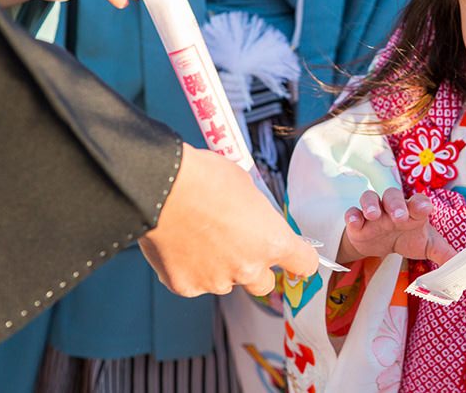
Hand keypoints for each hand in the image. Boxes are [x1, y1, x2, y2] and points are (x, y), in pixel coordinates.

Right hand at [139, 144, 318, 296]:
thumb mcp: (248, 188)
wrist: (162, 188)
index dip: (299, 260)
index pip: (303, 264)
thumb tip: (254, 221)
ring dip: (220, 267)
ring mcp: (216, 281)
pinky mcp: (186, 286)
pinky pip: (195, 282)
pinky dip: (190, 268)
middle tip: (238, 245)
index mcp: (273, 242)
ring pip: (226, 282)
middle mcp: (249, 268)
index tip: (296, 258)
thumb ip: (258, 215)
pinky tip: (180, 243)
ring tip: (200, 236)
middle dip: (255, 268)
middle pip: (264, 284)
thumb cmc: (207, 179)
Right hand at [338, 188, 455, 265]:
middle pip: (393, 195)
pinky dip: (352, 216)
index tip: (424, 210)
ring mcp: (374, 213)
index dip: (421, 204)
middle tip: (399, 218)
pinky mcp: (357, 222)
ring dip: (371, 205)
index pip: (418, 201)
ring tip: (374, 216)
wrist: (380, 244)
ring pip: (370, 198)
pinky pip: (352, 213)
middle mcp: (392, 207)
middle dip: (396, 204)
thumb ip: (443, 253)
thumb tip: (461, 265)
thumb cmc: (407, 238)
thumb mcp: (427, 246)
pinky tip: (355, 224)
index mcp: (412, 211)